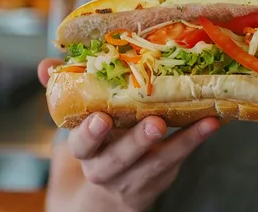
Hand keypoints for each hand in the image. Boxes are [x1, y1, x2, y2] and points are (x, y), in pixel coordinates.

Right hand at [38, 59, 219, 209]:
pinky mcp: (160, 177)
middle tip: (153, 123)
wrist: (108, 193)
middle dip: (135, 142)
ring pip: (156, 162)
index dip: (89, 134)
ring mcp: (135, 176)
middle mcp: (107, 168)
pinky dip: (196, 140)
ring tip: (202, 122)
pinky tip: (212, 122)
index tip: (100, 118)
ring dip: (180, 142)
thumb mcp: (75, 122)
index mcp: (83, 151)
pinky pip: (178, 160)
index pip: (80, 145)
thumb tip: (45, 64)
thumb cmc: (95, 144)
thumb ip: (61, 91)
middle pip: (119, 159)